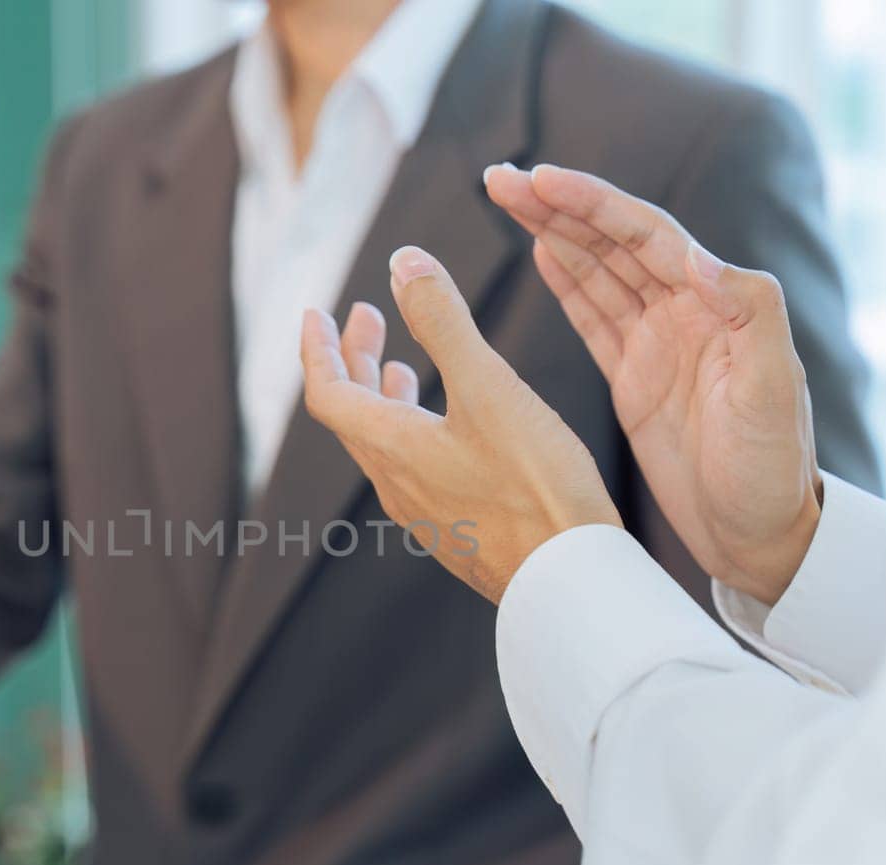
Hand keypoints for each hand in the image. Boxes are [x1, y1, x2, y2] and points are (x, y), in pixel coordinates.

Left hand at [301, 246, 621, 602]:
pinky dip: (414, 429)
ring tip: (399, 366)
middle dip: (353, 360)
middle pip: (352, 415)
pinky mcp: (455, 529)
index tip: (315, 313)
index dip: (317, 349)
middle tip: (366, 316)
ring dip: (383, 396)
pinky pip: (413, 468)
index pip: (327, 393)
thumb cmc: (535, 486)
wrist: (570, 581)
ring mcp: (425, 512)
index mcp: (392, 447)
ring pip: (383, 443)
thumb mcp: (489, 388)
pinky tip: (449, 426)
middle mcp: (396, 484)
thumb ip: (444, 323)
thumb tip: (403, 263)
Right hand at [486, 162, 821, 604]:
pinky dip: (567, 281)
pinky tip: (542, 252)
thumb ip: (749, 315)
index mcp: (714, 308)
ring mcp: (657, 345)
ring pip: (596, 272)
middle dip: (558, 206)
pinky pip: (594, 317)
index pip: (646, 236)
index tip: (544, 179)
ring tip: (508, 199)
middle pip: (613, 242)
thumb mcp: (772, 392)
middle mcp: (685, 315)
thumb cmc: (773, 468)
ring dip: (553, 233)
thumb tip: (699, 258)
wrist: (760, 535)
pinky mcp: (635, 379)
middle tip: (501, 179)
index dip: (593, 204)